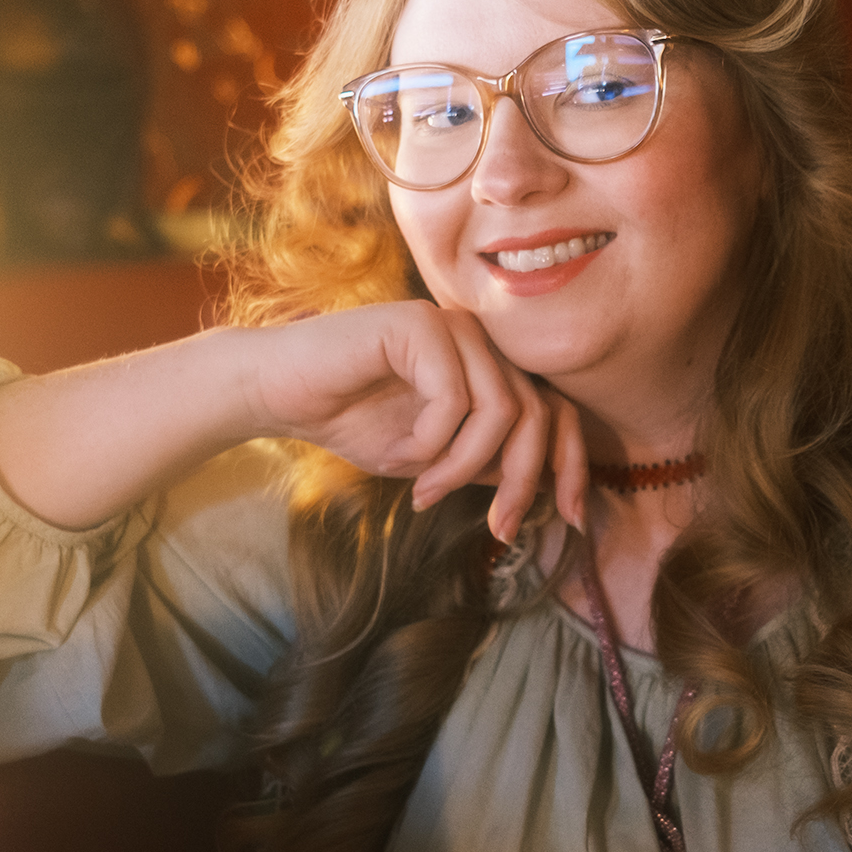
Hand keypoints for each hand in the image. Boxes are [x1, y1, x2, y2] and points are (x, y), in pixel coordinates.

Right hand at [243, 301, 588, 542]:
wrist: (277, 392)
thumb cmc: (349, 421)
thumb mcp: (432, 458)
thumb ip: (484, 460)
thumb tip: (546, 486)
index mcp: (486, 364)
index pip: (555, 410)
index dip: (572, 464)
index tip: (574, 519)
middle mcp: (478, 338)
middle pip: (537, 415)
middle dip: (524, 482)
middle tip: (499, 528)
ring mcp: (451, 325)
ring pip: (502, 411)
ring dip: (465, 467)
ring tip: (426, 489)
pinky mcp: (420, 323)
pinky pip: (455, 401)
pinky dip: (432, 443)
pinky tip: (402, 454)